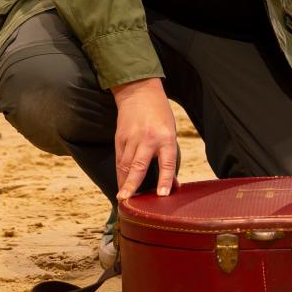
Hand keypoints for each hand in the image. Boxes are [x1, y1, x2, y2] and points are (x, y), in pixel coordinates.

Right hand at [112, 77, 178, 198]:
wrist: (139, 91)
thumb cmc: (160, 114)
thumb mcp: (170, 131)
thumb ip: (169, 156)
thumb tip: (172, 183)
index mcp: (166, 136)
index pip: (167, 161)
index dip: (165, 179)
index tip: (162, 195)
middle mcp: (148, 138)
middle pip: (139, 166)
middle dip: (132, 185)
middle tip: (127, 200)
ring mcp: (131, 138)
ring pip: (125, 165)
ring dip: (124, 183)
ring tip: (122, 198)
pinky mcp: (120, 137)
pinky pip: (119, 159)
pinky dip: (120, 172)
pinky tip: (121, 183)